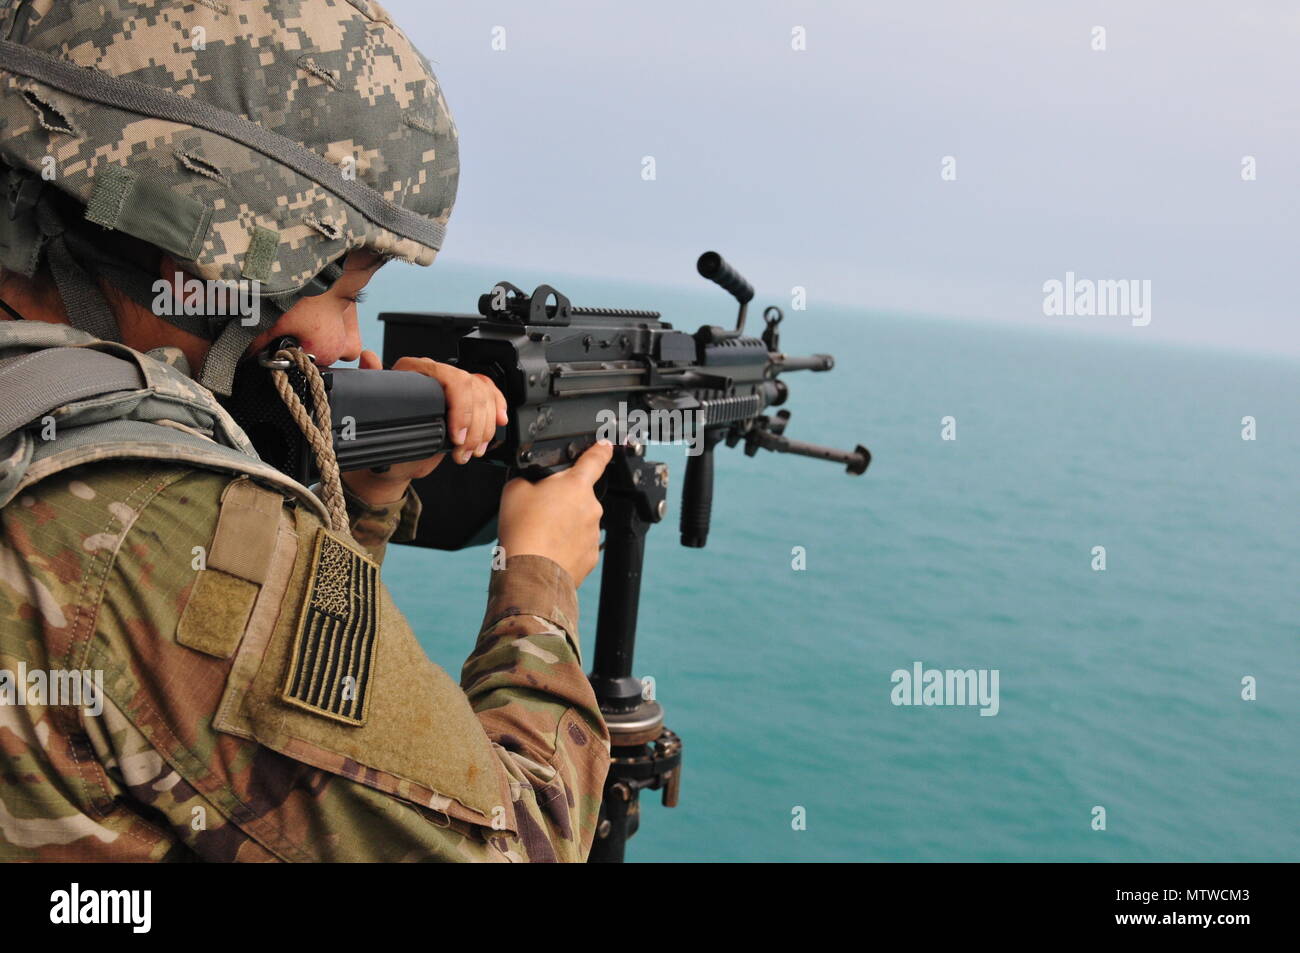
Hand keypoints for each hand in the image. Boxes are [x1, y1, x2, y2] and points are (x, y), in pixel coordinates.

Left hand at [340, 350, 507, 504]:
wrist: (393, 461)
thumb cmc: (383, 440)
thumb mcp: (374, 416)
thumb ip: (372, 384)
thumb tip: (368, 358)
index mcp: (414, 371)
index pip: (449, 377)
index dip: (460, 407)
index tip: (456, 435)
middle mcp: (436, 375)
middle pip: (472, 388)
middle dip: (474, 424)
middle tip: (463, 449)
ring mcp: (453, 387)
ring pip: (484, 395)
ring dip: (484, 427)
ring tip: (471, 451)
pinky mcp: (466, 400)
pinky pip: (490, 394)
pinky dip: (497, 410)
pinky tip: (498, 422)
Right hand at [497, 440, 613, 585]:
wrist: (530, 571)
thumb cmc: (524, 531)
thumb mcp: (514, 490)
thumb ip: (528, 479)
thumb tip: (530, 483)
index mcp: (576, 485)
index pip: (595, 460)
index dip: (600, 450)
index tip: (606, 446)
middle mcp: (591, 507)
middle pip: (579, 496)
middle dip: (563, 501)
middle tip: (539, 513)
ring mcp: (593, 533)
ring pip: (579, 522)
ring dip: (564, 525)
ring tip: (541, 534)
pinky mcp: (591, 555)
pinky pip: (579, 544)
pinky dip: (566, 546)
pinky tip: (549, 549)